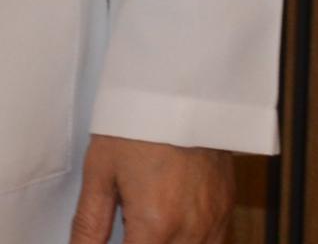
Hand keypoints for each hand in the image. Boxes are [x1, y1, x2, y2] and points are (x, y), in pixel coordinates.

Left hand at [68, 132, 240, 243]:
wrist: (181, 88)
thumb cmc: (137, 123)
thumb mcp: (100, 172)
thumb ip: (89, 223)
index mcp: (155, 226)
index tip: (117, 235)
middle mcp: (191, 232)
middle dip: (143, 243)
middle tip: (129, 224)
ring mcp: (214, 223)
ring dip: (165, 243)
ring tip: (149, 220)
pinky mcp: (227, 209)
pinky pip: (213, 243)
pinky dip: (191, 241)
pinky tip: (171, 220)